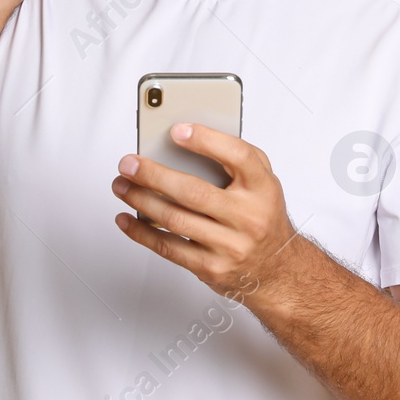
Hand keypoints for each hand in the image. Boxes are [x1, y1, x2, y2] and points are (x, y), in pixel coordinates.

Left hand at [111, 123, 298, 299]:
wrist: (277, 269)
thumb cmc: (261, 216)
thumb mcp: (263, 182)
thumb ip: (235, 157)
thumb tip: (188, 138)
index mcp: (262, 188)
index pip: (238, 157)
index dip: (206, 140)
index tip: (176, 130)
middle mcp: (248, 217)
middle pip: (194, 192)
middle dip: (153, 175)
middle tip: (129, 163)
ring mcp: (230, 245)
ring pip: (175, 219)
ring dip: (141, 200)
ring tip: (122, 186)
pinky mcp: (211, 267)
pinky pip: (168, 248)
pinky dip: (141, 232)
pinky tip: (127, 218)